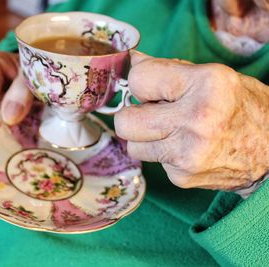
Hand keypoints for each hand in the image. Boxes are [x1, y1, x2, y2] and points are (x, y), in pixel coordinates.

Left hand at [115, 52, 268, 190]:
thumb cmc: (244, 108)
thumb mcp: (214, 77)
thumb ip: (169, 69)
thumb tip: (132, 60)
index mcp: (205, 84)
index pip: (138, 79)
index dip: (139, 82)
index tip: (149, 87)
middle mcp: (195, 120)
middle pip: (124, 121)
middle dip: (132, 115)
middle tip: (152, 112)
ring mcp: (187, 153)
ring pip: (132, 145)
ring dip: (145, 138)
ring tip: (171, 131)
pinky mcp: (183, 177)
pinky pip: (153, 162)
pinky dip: (163, 154)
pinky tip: (186, 148)